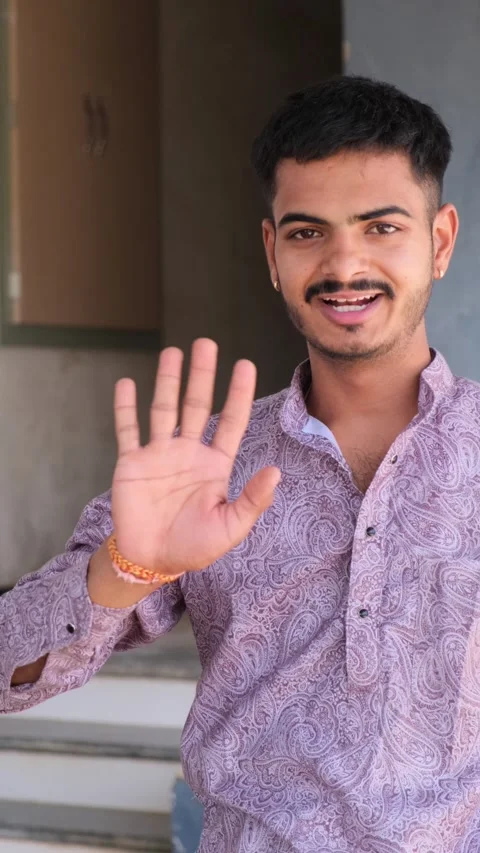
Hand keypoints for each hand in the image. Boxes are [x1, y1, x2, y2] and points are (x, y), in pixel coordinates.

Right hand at [111, 338, 280, 575]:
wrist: (152, 561)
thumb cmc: (194, 547)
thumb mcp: (231, 527)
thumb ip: (252, 500)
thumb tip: (276, 471)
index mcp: (214, 465)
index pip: (230, 422)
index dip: (237, 394)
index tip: (245, 364)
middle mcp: (188, 452)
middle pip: (196, 405)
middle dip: (202, 375)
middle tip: (206, 343)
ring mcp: (158, 455)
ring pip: (163, 409)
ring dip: (167, 381)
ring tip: (172, 352)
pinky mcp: (131, 463)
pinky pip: (128, 430)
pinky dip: (126, 408)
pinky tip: (127, 384)